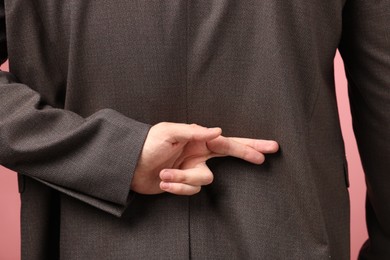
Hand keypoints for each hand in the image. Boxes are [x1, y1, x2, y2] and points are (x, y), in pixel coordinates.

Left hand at [131, 122, 278, 194]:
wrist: (130, 165)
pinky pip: (190, 190)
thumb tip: (218, 131)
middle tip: (266, 153)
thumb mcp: (169, 132)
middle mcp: (199, 154)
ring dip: (182, 178)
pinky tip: (163, 180)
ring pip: (203, 180)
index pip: (227, 141)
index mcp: (198, 139)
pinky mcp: (184, 184)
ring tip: (165, 173)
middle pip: (230, 153)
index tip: (264, 150)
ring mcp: (193, 169)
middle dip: (248, 152)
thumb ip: (194, 132)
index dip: (247, 146)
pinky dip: (176, 186)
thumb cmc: (148, 144)